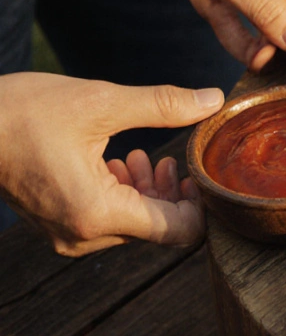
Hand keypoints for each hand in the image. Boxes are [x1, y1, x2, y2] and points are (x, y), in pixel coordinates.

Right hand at [0, 73, 223, 255]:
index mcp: (99, 214)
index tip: (197, 172)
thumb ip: (163, 105)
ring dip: (144, 190)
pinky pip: (105, 220)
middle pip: (157, 227)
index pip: (180, 232)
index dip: (201, 204)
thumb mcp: (101, 102)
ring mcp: (66, 235)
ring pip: (132, 223)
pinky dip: (120, 193)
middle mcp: (83, 236)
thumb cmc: (22, 111)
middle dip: (171, 192)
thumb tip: (214, 99)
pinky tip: (114, 162)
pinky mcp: (55, 225)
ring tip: (138, 155)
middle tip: (166, 159)